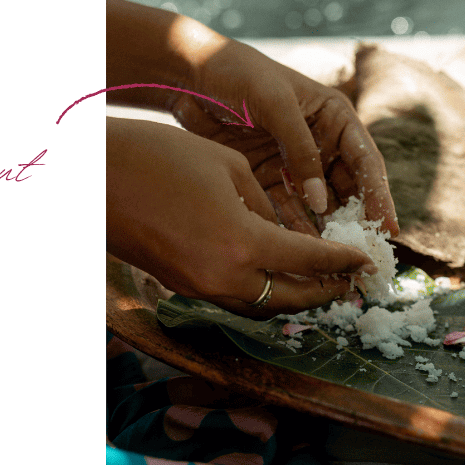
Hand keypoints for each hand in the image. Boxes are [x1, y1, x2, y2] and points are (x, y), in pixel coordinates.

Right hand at [106, 117, 374, 317]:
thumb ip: (265, 204)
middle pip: (291, 299)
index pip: (310, 261)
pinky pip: (236, 298)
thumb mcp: (228, 168)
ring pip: (263, 306)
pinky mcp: (183, 287)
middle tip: (351, 282)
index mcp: (244, 243)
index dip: (344, 262)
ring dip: (294, 297)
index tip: (368, 263)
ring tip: (321, 283)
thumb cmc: (161, 157)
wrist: (96, 179)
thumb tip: (283, 229)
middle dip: (325, 292)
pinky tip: (276, 275)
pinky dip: (263, 292)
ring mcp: (201, 287)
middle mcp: (226, 277)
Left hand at [171, 38, 399, 238]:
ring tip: (333, 260)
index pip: (365, 162)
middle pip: (347, 189)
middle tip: (363, 252)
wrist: (189, 74)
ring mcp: (294, 163)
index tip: (387, 226)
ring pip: (318, 204)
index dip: (379, 195)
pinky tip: (301, 252)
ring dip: (326, 230)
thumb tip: (322, 203)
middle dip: (355, 220)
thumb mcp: (276, 104)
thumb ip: (301, 152)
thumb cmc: (239, 74)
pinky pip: (287, 208)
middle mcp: (321, 143)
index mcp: (334, 118)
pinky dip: (294, 229)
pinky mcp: (268, 177)